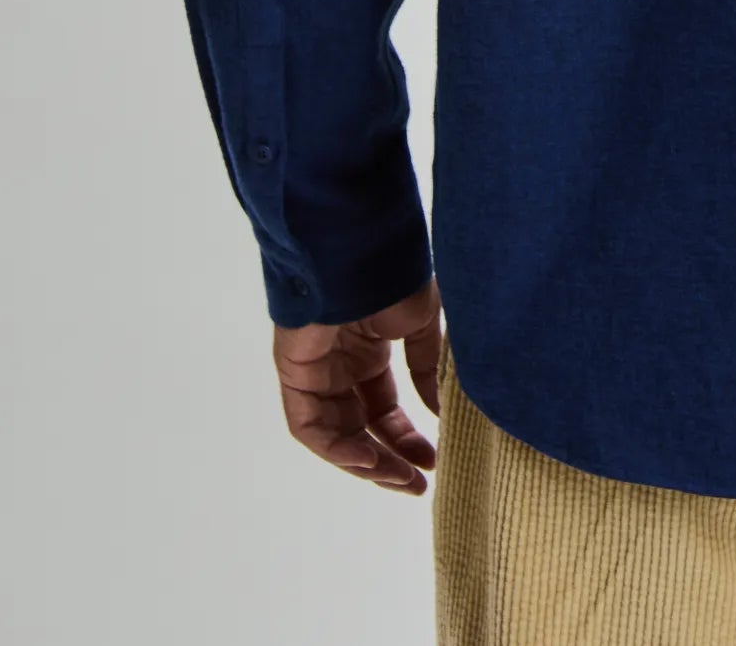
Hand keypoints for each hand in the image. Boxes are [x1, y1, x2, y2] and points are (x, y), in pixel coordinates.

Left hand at [272, 277, 443, 493]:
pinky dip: (337, 448)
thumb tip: (441, 411)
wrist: (361, 250)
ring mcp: (316, 370)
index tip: (435, 460)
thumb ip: (427, 368)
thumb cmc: (394, 276)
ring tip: (401, 479)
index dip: (407, 438)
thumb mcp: (422, 323)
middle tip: (419, 484)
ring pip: (336, 433)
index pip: (384, 409)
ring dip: (367, 462)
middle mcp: (341, 365)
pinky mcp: (294, 372)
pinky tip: (370, 459)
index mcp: (370, 350)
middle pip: (362, 427)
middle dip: (391, 459)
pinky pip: (310, 424)